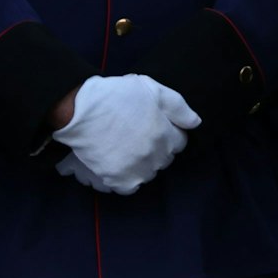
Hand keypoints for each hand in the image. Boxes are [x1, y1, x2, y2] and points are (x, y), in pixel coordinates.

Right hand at [49, 74, 201, 195]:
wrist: (81, 110)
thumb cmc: (117, 95)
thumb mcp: (154, 90)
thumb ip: (179, 107)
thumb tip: (196, 123)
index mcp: (166, 134)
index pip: (180, 143)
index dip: (168, 134)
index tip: (154, 128)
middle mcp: (155, 154)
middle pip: (165, 159)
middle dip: (157, 150)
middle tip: (138, 137)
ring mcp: (137, 168)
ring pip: (149, 174)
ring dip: (143, 165)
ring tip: (127, 150)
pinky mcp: (117, 178)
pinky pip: (130, 187)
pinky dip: (126, 178)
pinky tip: (118, 164)